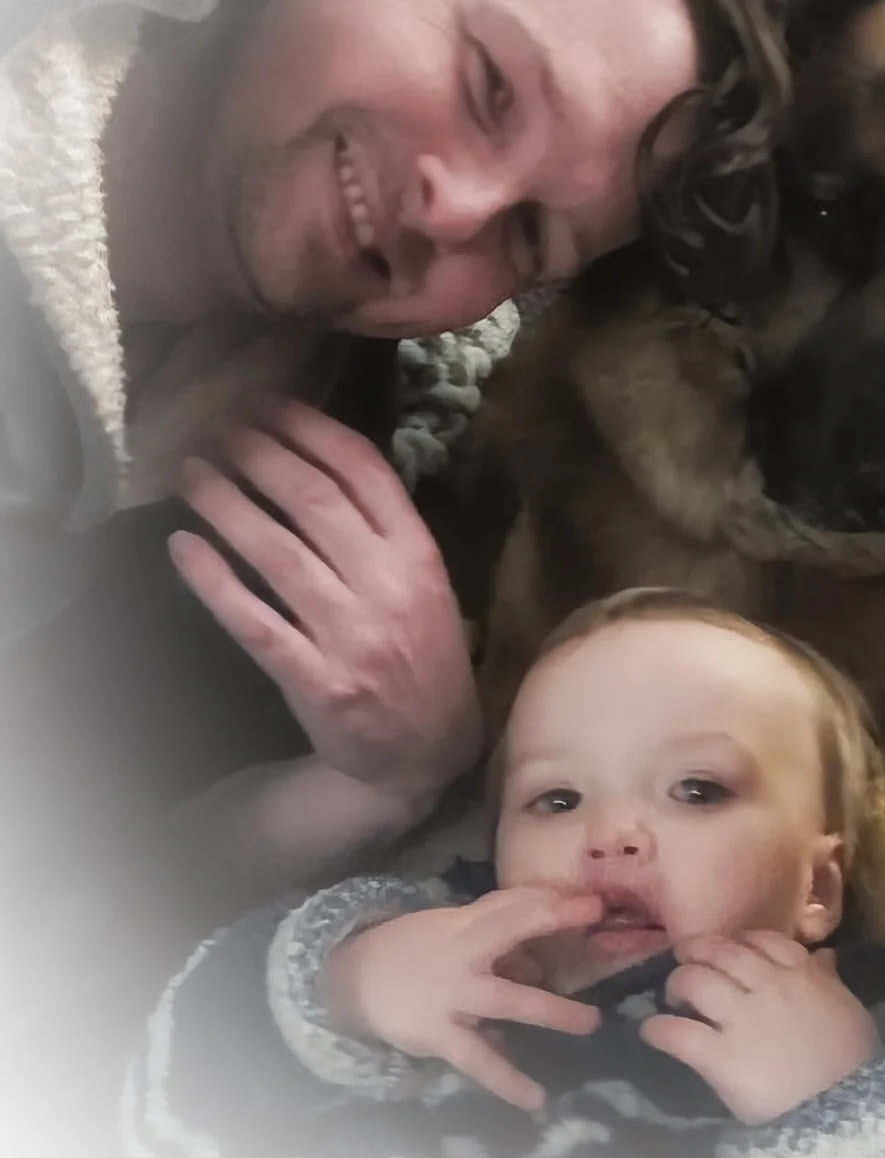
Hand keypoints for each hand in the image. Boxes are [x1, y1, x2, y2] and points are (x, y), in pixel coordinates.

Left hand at [171, 398, 479, 814]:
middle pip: (315, 501)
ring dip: (227, 504)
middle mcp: (390, 588)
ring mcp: (353, 636)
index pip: (366, 472)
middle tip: (220, 427)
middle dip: (260, 454)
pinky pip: (254, 621)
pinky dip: (214, 581)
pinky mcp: (317, 681)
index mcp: (421, 556)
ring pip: (278, 553)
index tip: (270, 404)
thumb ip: (386, 530)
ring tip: (192, 471)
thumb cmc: (422, 656)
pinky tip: (183, 547)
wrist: (425, 753)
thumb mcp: (428, 584)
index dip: (312, 429)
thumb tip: (319, 459)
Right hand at [323, 887, 603, 1109]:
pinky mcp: (438, 1035)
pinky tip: (536, 1099)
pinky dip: (507, 1079)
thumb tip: (543, 950)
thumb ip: (494, 936)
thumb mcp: (451, 930)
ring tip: (591, 1023)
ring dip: (551, 1010)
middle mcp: (461, 952)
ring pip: (507, 999)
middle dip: (552, 921)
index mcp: (465, 924)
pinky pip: (478, 1060)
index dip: (552, 902)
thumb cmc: (415, 950)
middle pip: (509, 928)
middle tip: (599, 918)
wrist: (352, 978)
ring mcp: (451, 995)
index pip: (512, 904)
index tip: (595, 903)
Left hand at [639, 933, 878, 1124]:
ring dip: (678, 983)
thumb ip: (829, 980)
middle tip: (685, 958)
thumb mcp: (849, 1010)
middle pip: (721, 953)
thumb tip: (824, 956)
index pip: (762, 940)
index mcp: (801, 973)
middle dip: (698, 951)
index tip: (728, 947)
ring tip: (672, 994)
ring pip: (696, 981)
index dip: (739, 940)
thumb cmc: (855, 1062)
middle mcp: (766, 985)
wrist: (848, 1110)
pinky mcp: (720, 1057)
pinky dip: (659, 1030)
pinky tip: (651, 1031)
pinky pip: (680, 1034)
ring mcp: (741, 1018)